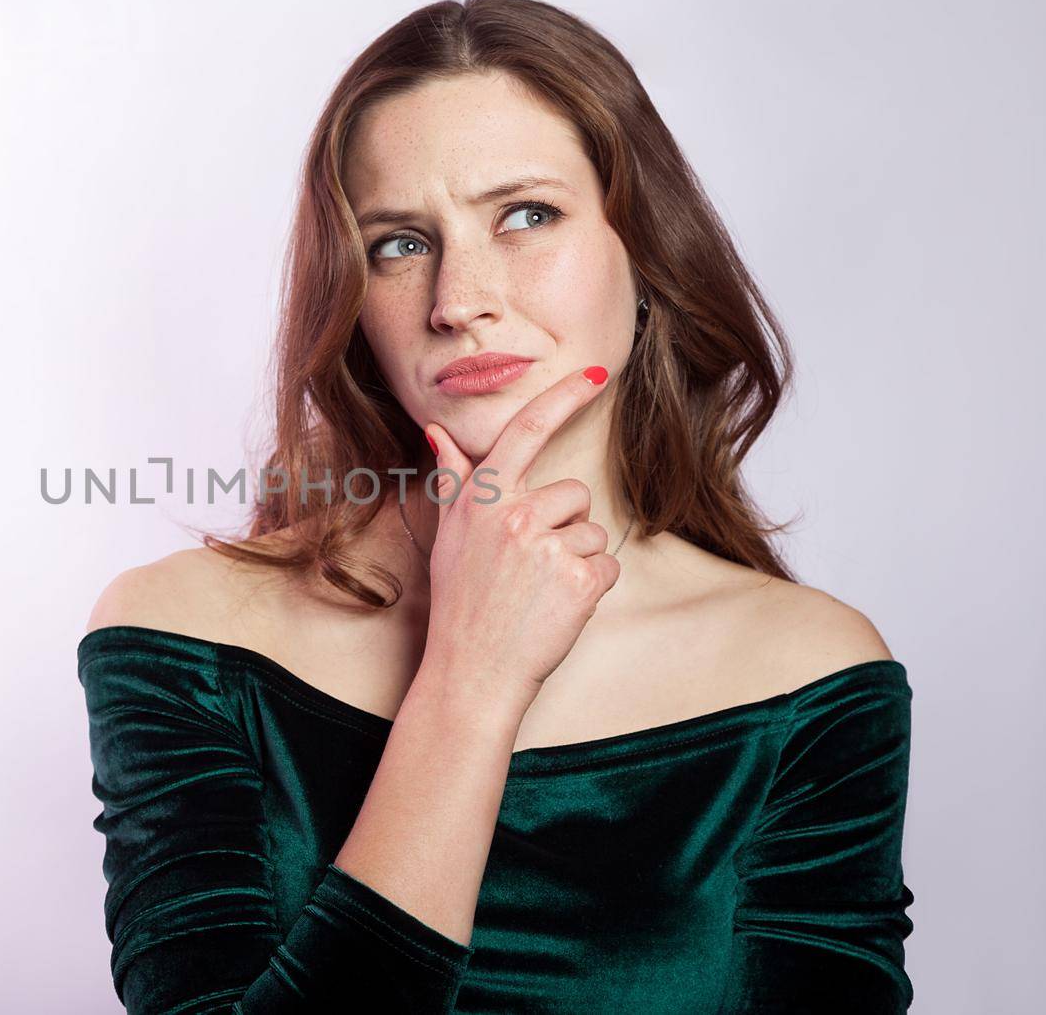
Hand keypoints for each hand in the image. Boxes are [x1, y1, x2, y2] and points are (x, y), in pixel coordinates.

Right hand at [416, 365, 623, 714]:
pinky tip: (559, 607)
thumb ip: (453, 480)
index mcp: (483, 499)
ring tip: (539, 591)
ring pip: (593, 532)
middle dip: (563, 526)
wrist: (472, 671)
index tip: (596, 374)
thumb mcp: (449, 536)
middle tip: (528, 568)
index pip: (527, 431)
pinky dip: (592, 588)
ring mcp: (548, 547)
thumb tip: (437, 433)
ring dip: (577, 560)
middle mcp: (515, 515)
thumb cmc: (460, 602)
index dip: (563, 397)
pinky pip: (608, 567)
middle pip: (573, 494)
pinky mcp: (579, 580)